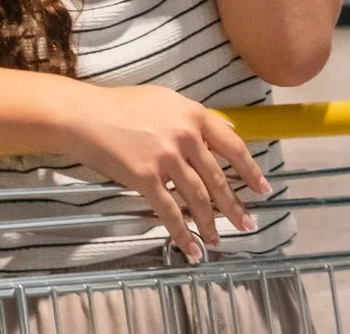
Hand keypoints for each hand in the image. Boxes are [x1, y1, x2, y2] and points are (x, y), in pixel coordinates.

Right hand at [55, 83, 269, 261]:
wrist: (86, 115)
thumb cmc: (123, 105)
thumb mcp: (168, 100)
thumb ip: (198, 118)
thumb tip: (227, 131)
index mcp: (194, 115)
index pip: (233, 147)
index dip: (250, 171)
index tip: (263, 189)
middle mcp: (186, 137)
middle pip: (218, 178)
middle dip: (235, 206)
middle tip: (248, 224)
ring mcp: (166, 158)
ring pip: (197, 198)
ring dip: (210, 224)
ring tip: (220, 241)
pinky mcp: (145, 178)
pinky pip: (169, 212)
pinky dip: (183, 234)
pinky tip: (192, 249)